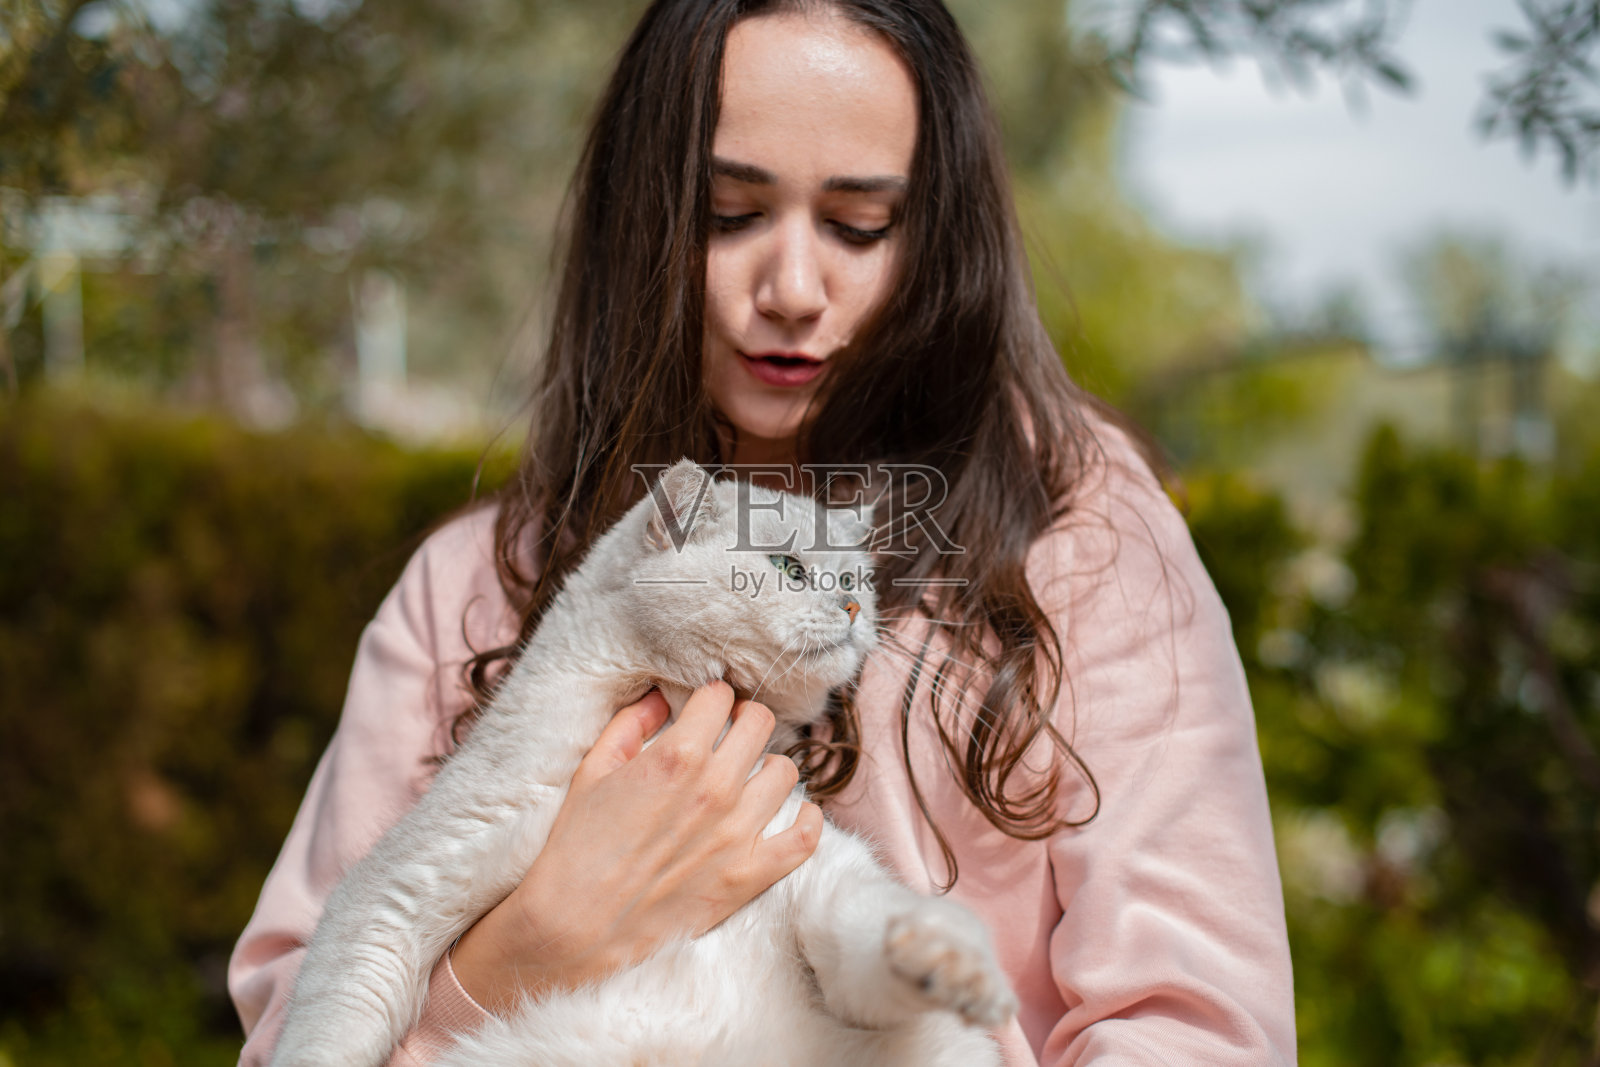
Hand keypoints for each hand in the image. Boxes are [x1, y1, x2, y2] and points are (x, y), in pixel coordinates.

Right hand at [449, 681, 822, 1012]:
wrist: (575, 925)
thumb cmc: (578, 846)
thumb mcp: (592, 770)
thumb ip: (630, 724)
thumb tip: (661, 697)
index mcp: (676, 756)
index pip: (720, 698)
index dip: (710, 699)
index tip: (704, 711)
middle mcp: (715, 788)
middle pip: (759, 724)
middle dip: (742, 722)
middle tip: (728, 736)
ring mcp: (738, 833)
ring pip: (785, 771)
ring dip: (767, 766)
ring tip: (749, 776)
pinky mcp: (750, 875)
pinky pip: (805, 837)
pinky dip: (808, 820)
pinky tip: (796, 812)